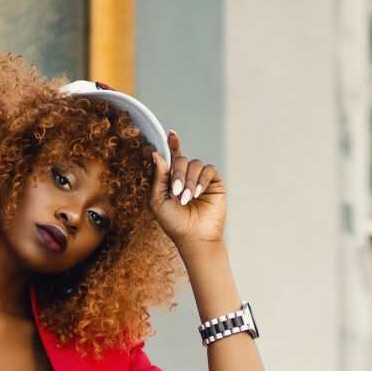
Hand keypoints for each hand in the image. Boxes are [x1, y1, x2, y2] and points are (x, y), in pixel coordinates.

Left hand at [150, 130, 225, 249]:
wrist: (194, 237)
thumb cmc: (174, 223)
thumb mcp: (158, 200)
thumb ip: (158, 177)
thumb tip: (157, 153)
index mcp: (172, 179)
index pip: (173, 157)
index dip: (173, 144)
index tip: (171, 134)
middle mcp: (187, 177)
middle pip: (182, 160)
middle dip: (178, 174)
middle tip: (176, 192)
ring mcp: (201, 179)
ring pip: (195, 164)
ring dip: (189, 181)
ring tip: (187, 199)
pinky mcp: (214, 183)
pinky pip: (208, 170)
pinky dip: (201, 179)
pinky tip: (198, 193)